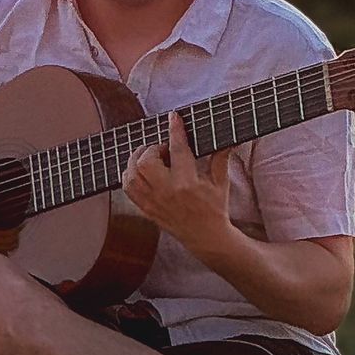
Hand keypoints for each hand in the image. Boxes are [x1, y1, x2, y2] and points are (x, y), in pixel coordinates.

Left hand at [123, 112, 234, 254]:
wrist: (206, 237)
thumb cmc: (215, 208)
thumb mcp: (221, 181)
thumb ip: (221, 157)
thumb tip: (226, 137)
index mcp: (188, 183)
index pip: (178, 150)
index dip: (175, 130)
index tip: (174, 117)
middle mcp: (168, 192)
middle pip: (145, 162)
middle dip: (152, 149)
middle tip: (163, 149)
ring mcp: (154, 202)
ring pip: (132, 175)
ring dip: (137, 160)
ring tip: (150, 157)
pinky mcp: (146, 210)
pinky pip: (128, 189)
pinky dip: (129, 175)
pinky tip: (140, 171)